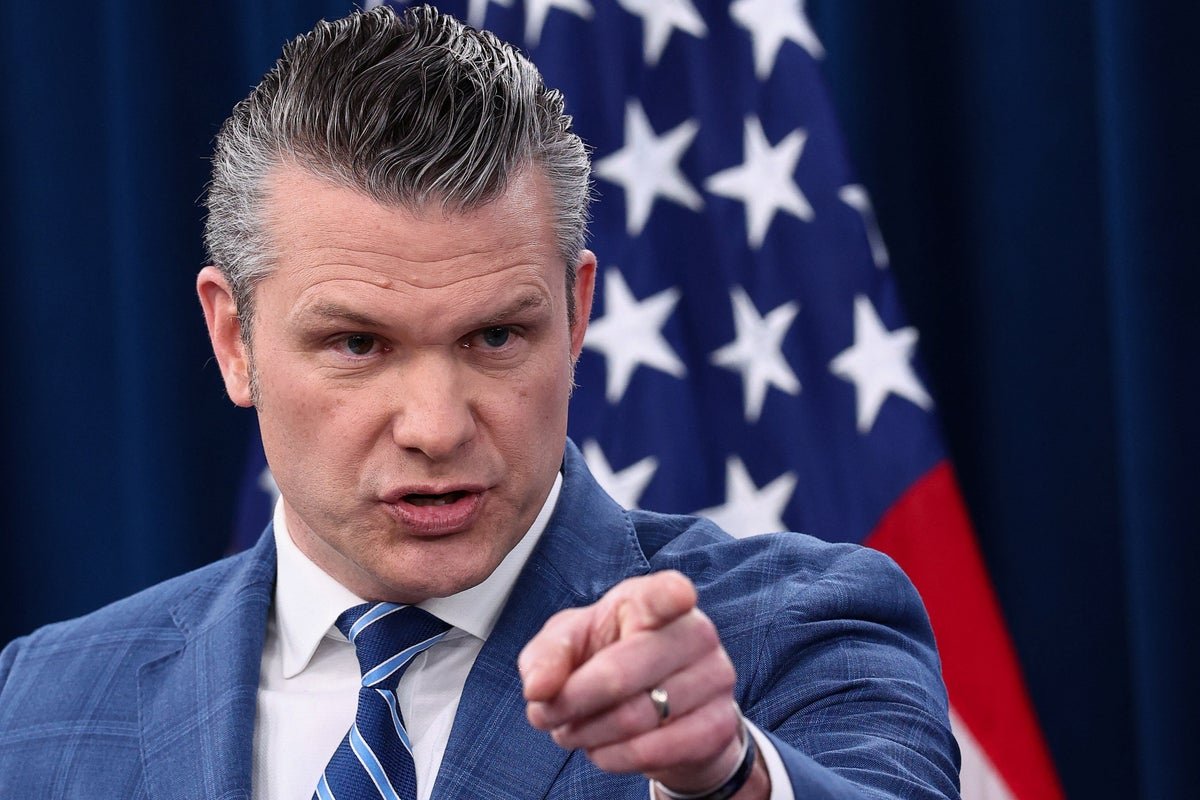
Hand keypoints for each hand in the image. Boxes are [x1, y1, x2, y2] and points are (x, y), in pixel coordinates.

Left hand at [519, 571, 759, 794]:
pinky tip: (602, 748)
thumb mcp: (569, 645)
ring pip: (634, 718)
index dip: (674, 595)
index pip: (668, 593)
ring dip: (587, 733)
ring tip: (572, 731)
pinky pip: (654, 751)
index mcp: (654, 600)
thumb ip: (546, 655)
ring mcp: (715, 679)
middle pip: (620, 674)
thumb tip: (538, 688)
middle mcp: (695, 632)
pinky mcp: (719, 726)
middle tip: (545, 715)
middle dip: (570, 702)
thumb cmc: (608, 659)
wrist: (662, 710)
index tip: (681, 596)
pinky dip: (613, 757)